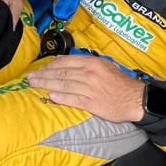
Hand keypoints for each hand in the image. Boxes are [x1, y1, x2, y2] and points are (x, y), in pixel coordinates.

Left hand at [28, 55, 145, 121]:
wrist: (135, 98)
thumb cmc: (120, 82)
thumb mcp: (105, 66)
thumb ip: (85, 64)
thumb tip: (64, 62)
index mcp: (92, 63)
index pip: (66, 62)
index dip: (50, 66)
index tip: (40, 68)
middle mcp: (89, 74)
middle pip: (61, 74)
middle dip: (43, 75)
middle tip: (30, 78)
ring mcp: (90, 88)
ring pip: (64, 85)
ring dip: (47, 85)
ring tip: (34, 85)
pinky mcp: (92, 103)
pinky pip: (74, 99)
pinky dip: (62, 98)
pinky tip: (51, 97)